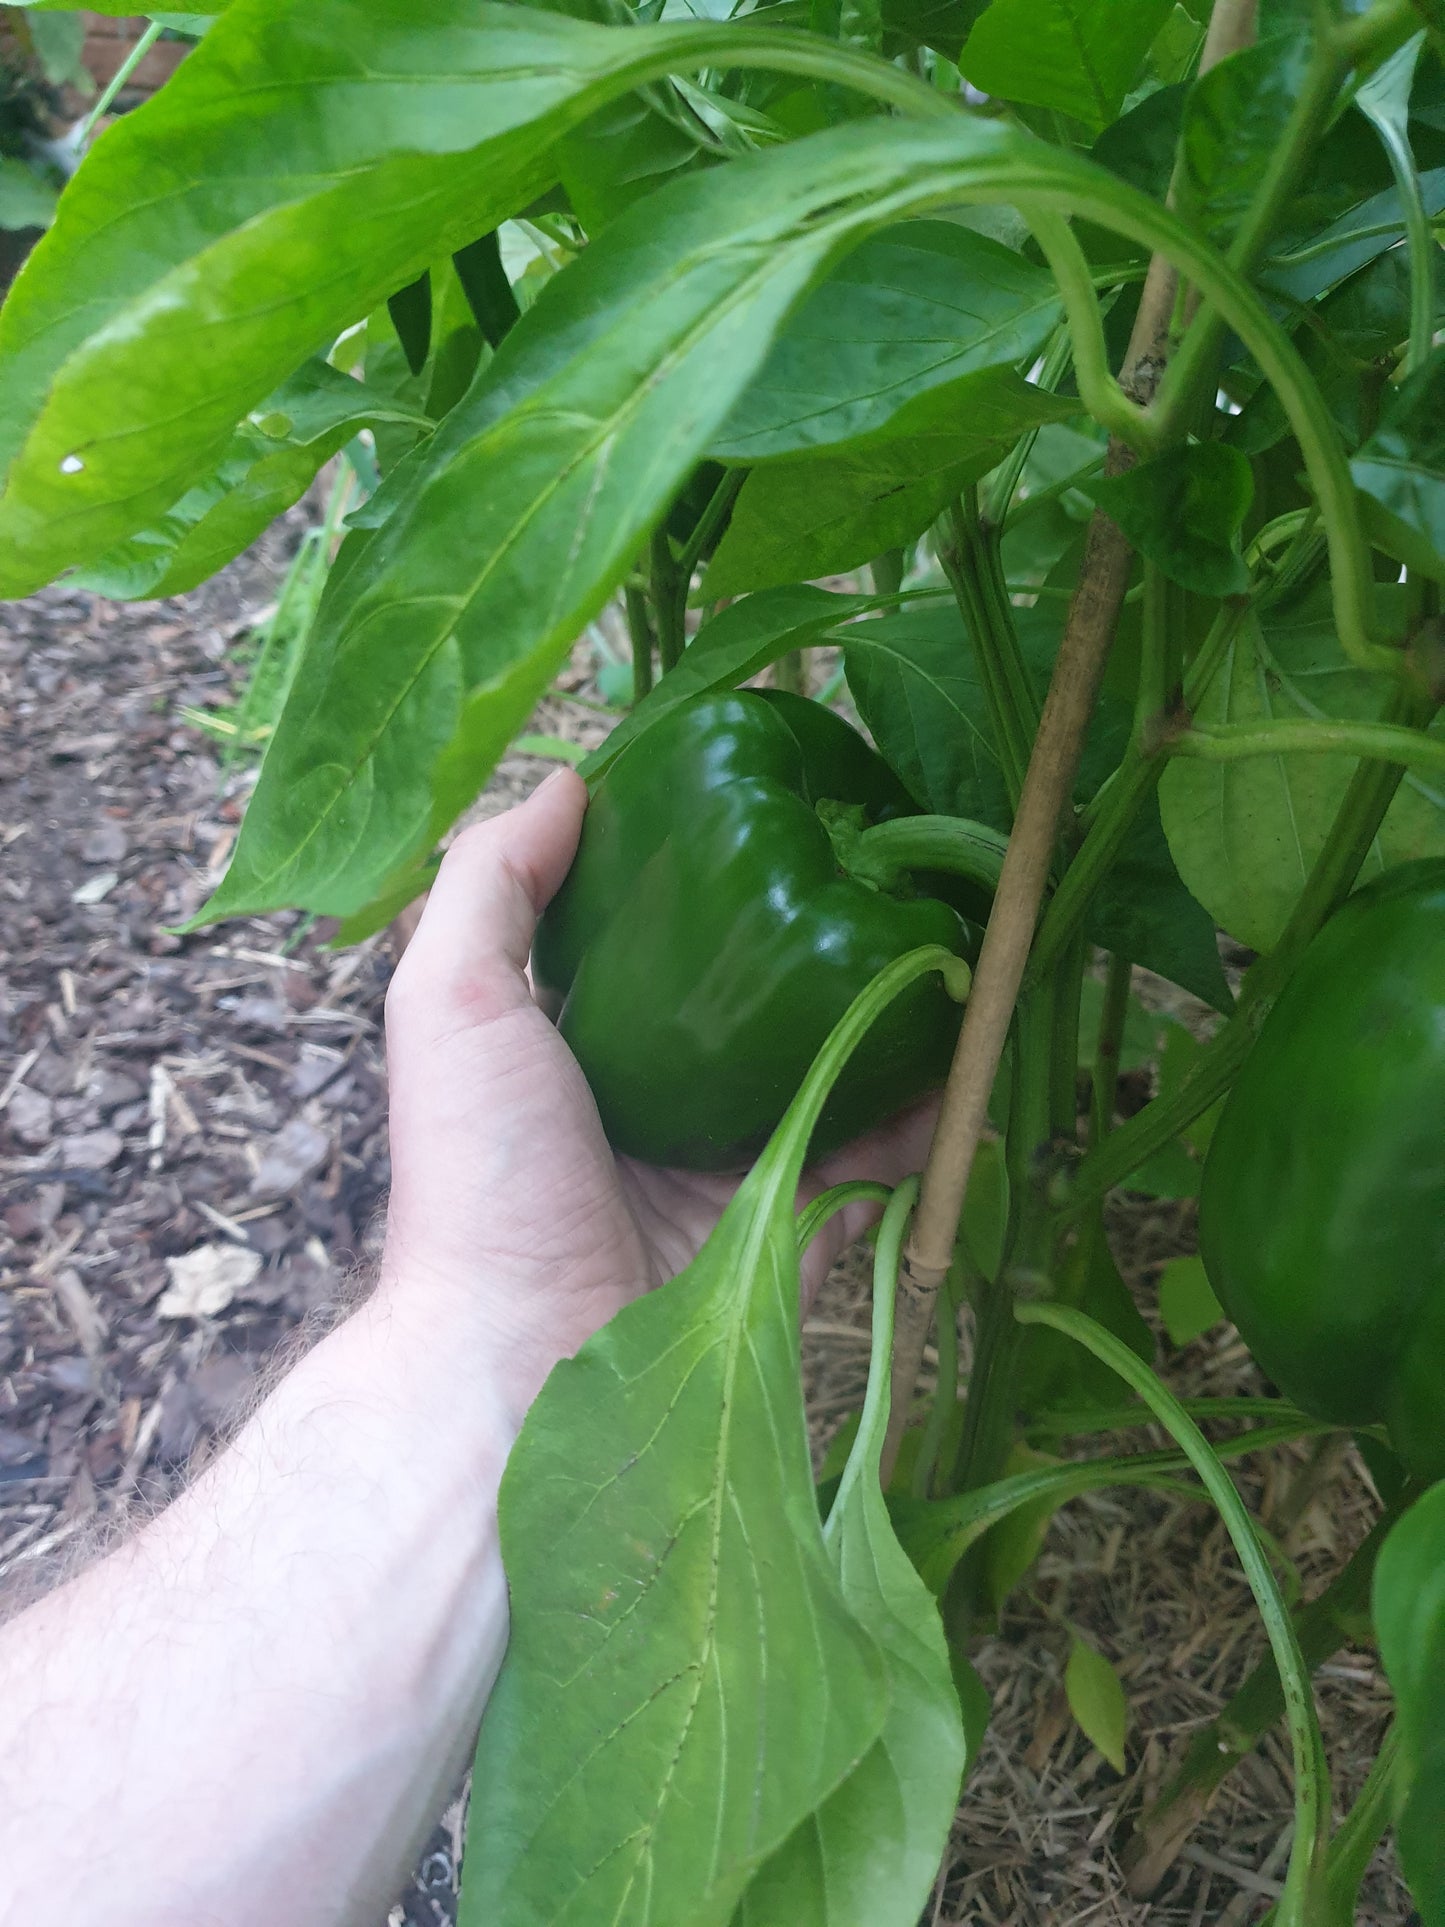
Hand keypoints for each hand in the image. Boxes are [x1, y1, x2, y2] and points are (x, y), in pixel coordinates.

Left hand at [381, 769, 935, 1423]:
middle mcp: (661, 1098)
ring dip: (894, 1016)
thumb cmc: (480, 1171)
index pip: (661, 939)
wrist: (526, 1357)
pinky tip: (967, 1049)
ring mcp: (735, 1163)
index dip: (712, 874)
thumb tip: (572, 781)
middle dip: (822, 942)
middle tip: (893, 871)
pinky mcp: (795, 1224)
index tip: (779, 806)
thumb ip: (494, 884)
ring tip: (954, 942)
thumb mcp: (452, 1000)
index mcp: (583, 1045)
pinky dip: (926, 1110)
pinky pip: (877, 1157)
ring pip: (833, 1071)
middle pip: (759, 1001)